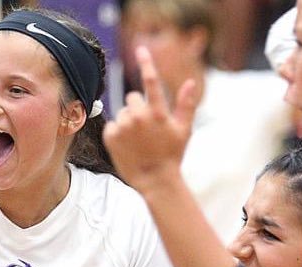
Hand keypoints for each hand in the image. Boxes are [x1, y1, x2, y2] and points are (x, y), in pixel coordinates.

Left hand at [102, 46, 199, 192]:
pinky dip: (118, 133)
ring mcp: (123, 127)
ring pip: (122, 113)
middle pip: (132, 98)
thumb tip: (190, 82)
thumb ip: (186, 104)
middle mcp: (138, 117)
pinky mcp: (110, 136)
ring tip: (138, 140)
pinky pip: (112, 126)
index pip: (151, 82)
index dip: (147, 64)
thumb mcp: (184, 130)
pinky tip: (128, 145)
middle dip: (138, 108)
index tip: (141, 49)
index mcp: (157, 113)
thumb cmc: (172, 155)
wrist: (155, 181)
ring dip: (128, 122)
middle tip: (146, 128)